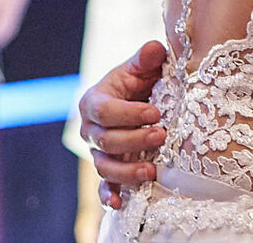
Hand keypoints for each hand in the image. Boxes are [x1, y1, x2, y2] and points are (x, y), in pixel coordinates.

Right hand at [81, 41, 168, 208]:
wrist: (137, 99)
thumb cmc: (138, 81)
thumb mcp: (141, 67)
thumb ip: (147, 57)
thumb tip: (153, 49)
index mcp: (94, 101)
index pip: (104, 110)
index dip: (128, 114)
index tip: (155, 113)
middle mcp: (90, 129)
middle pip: (105, 141)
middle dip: (134, 140)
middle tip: (162, 135)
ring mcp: (97, 152)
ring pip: (104, 166)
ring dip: (126, 171)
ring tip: (151, 171)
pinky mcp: (107, 169)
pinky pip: (103, 186)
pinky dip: (108, 196)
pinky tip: (119, 204)